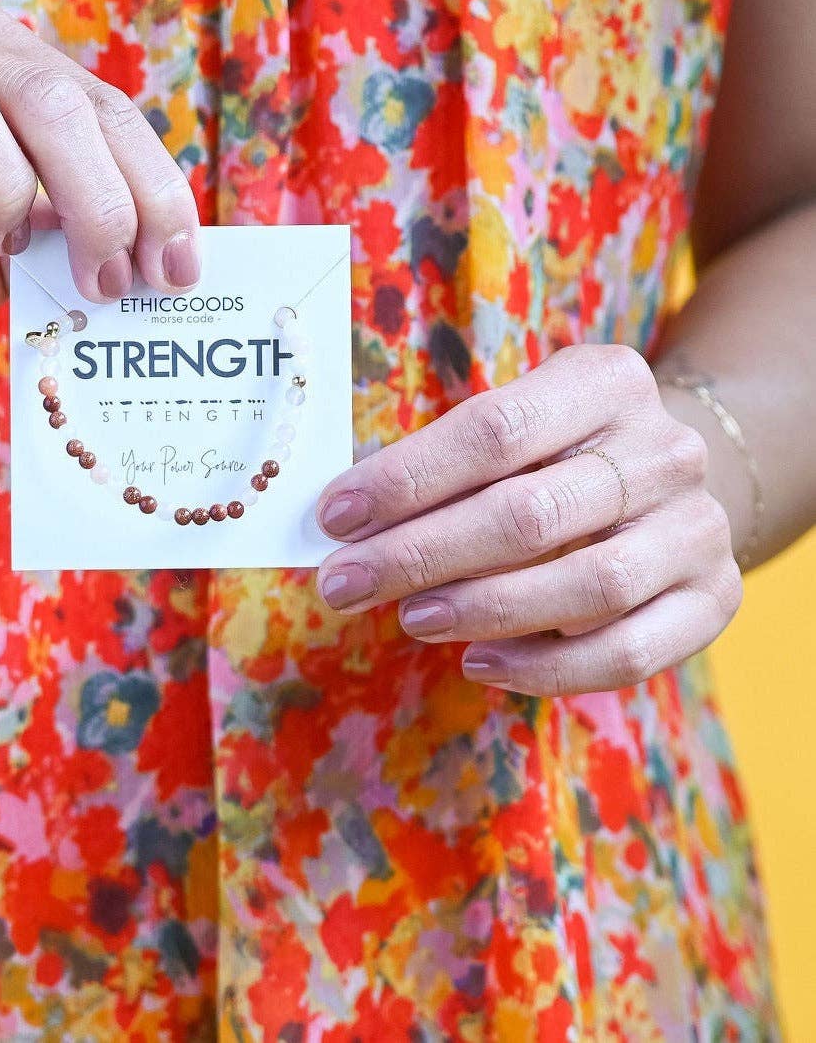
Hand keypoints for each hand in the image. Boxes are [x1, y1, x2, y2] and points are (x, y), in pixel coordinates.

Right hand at [0, 2, 200, 365]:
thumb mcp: (12, 249)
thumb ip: (69, 234)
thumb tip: (154, 259)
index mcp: (7, 67)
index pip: (104, 108)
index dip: (152, 189)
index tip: (177, 271)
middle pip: (47, 95)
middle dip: (100, 196)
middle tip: (110, 280)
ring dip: (7, 189)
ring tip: (11, 248)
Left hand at [314, 344, 743, 695]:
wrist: (670, 480)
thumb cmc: (554, 452)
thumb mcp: (512, 422)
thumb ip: (440, 461)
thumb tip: (340, 521)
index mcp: (605, 381)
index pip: (494, 430)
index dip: (407, 478)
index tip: (335, 517)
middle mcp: (664, 450)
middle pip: (530, 513)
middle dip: (422, 554)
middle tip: (345, 584)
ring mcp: (698, 527)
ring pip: (587, 586)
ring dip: (483, 610)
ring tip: (410, 619)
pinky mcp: (716, 599)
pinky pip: (630, 652)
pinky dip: (548, 668)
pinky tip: (480, 663)